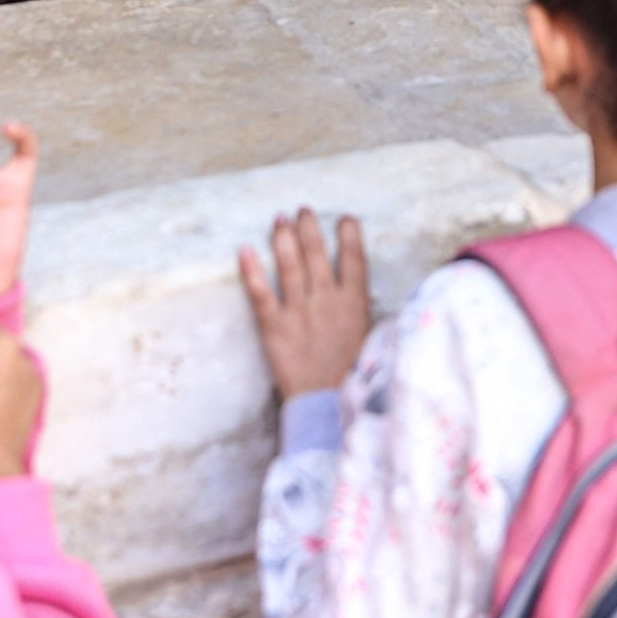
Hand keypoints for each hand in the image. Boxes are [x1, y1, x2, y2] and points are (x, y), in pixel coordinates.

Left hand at [238, 208, 370, 397]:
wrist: (327, 407)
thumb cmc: (353, 378)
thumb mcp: (372, 341)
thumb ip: (366, 313)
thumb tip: (366, 295)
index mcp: (354, 304)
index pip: (354, 258)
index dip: (349, 235)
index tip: (345, 219)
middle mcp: (326, 301)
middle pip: (317, 253)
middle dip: (309, 227)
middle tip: (303, 210)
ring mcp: (299, 313)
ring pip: (290, 265)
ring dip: (284, 238)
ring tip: (280, 218)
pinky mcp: (274, 328)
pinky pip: (261, 294)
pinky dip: (251, 271)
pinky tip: (244, 250)